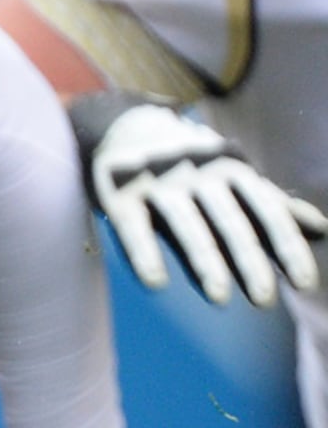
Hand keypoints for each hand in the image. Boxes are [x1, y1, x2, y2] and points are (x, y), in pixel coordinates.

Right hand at [71, 93, 326, 306]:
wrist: (125, 128)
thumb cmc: (190, 165)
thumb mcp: (234, 177)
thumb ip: (272, 204)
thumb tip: (323, 230)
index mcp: (233, 170)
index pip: (268, 210)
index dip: (288, 247)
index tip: (304, 284)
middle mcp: (200, 173)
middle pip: (231, 221)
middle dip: (250, 260)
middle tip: (265, 300)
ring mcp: (159, 183)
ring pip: (187, 225)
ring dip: (205, 261)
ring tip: (220, 298)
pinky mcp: (119, 195)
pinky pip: (133, 229)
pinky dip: (145, 254)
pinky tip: (156, 283)